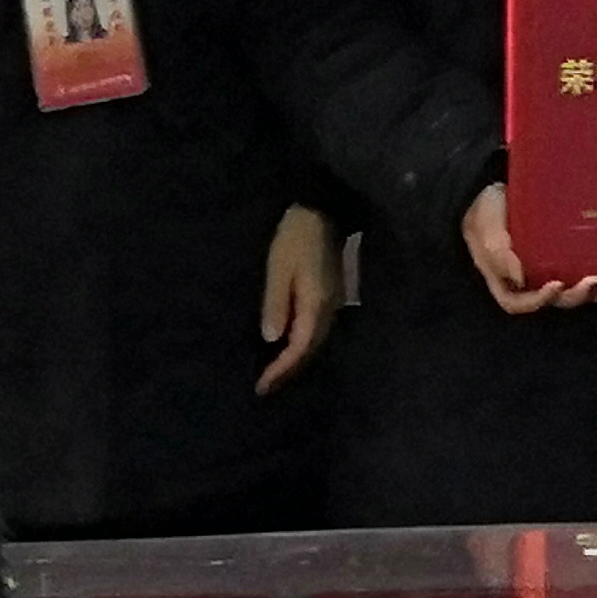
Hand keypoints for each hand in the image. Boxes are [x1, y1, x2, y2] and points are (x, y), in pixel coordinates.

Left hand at [256, 207, 337, 388]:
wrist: (322, 210)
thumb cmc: (295, 238)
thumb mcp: (278, 269)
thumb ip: (276, 304)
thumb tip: (271, 339)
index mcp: (316, 304)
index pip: (299, 347)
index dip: (281, 368)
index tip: (262, 385)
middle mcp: (330, 308)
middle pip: (311, 349)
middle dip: (289, 370)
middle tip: (266, 386)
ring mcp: (334, 301)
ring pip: (316, 340)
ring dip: (296, 358)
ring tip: (275, 371)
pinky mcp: (331, 294)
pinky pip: (317, 328)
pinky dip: (302, 343)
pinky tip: (289, 344)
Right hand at [466, 179, 596, 315]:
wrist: (491, 193)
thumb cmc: (485, 214)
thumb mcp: (488, 231)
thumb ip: (501, 254)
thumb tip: (522, 279)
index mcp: (505, 282)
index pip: (520, 303)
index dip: (539, 300)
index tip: (556, 285)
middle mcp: (528, 283)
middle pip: (552, 300)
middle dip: (575, 295)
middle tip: (594, 281)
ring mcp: (546, 272)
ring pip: (570, 292)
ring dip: (593, 294)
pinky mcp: (561, 258)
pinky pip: (579, 273)